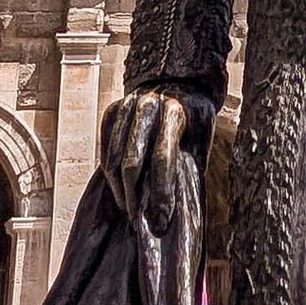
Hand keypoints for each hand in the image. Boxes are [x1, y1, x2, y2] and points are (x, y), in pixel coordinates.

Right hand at [100, 86, 212, 234]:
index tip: (161, 220)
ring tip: (129, 210)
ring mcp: (125, 106)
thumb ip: (188, 166)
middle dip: (135, 197)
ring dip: (120, 191)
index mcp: (175, 111)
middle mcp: (148, 105)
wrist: (179, 83)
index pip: (163, 158)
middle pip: (132, 163)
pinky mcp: (111, 111)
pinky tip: (120, 191)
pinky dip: (110, 175)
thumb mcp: (201, 140)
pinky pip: (104, 150)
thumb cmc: (194, 120)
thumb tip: (177, 213)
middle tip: (140, 221)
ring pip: (113, 159)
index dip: (161, 193)